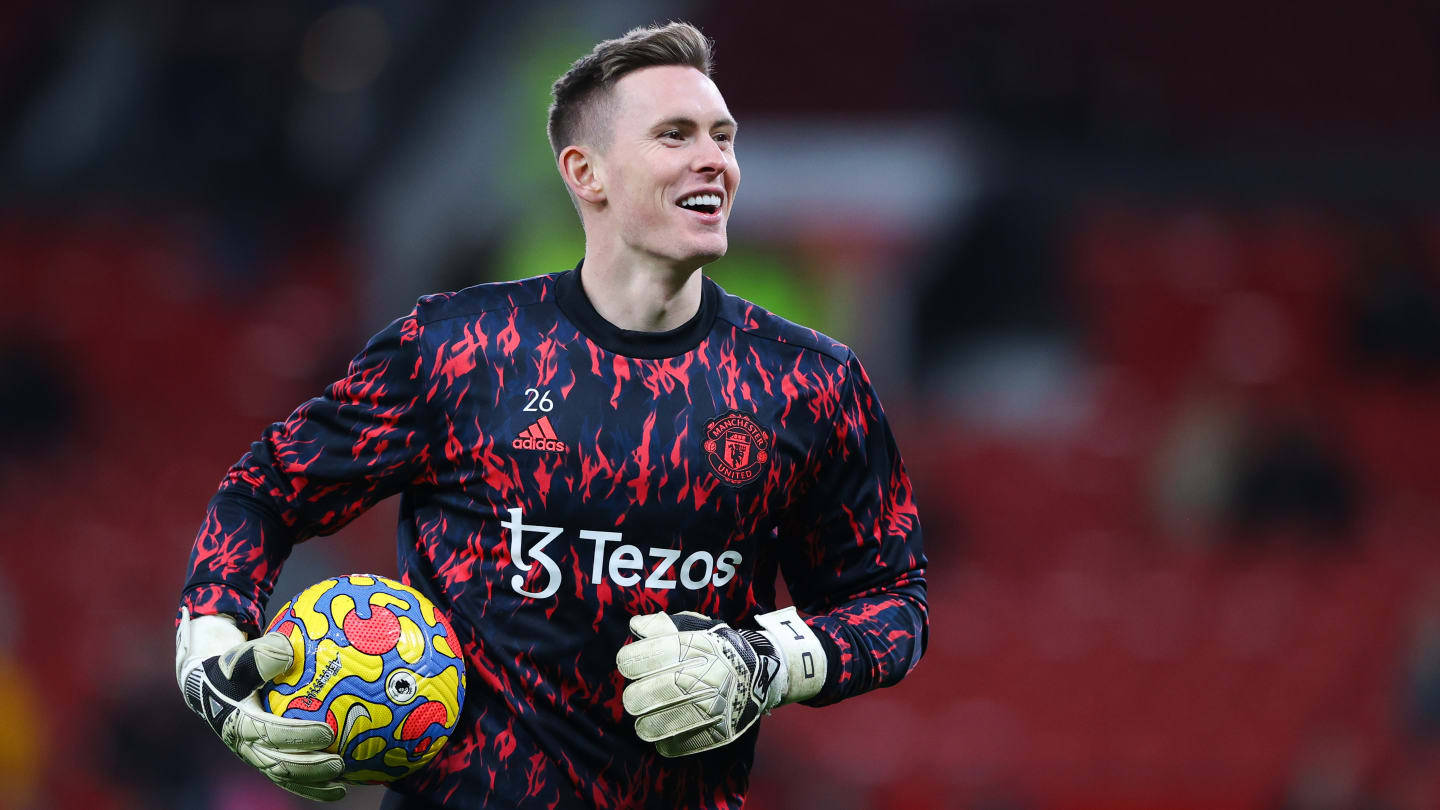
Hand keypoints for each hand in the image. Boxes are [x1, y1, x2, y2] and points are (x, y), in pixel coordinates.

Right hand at [175, 607, 346, 800]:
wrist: (212, 688)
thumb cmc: (234, 669)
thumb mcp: (242, 658)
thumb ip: (262, 654)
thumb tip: (288, 653)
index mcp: (240, 721)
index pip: (271, 733)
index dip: (299, 735)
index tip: (328, 732)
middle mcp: (245, 745)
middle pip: (278, 764)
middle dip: (310, 767)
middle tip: (339, 763)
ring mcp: (255, 756)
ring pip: (284, 777)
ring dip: (313, 784)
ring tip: (342, 786)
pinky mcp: (264, 760)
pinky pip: (288, 778)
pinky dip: (311, 786)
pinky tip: (338, 787)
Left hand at [615, 607, 826, 756]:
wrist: (758, 671)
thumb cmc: (718, 646)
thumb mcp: (695, 626)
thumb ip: (662, 625)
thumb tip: (635, 626)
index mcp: (688, 649)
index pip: (636, 659)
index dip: (628, 662)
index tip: (631, 665)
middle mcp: (697, 678)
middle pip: (638, 698)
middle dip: (633, 697)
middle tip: (637, 697)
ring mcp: (707, 708)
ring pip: (653, 726)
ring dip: (645, 723)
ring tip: (647, 719)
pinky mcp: (715, 733)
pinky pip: (674, 746)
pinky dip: (666, 741)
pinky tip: (668, 731)